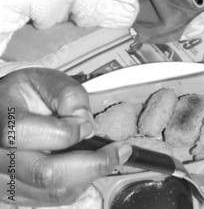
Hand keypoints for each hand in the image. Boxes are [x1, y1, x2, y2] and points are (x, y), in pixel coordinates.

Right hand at [0, 67, 130, 205]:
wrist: (3, 112)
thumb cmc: (24, 94)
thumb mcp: (45, 79)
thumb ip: (68, 94)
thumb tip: (85, 124)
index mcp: (2, 119)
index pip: (26, 132)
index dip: (64, 132)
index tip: (86, 125)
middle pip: (44, 173)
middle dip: (91, 164)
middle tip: (120, 151)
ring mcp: (4, 180)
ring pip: (51, 192)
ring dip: (88, 176)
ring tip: (109, 157)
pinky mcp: (15, 195)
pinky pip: (51, 200)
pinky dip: (76, 185)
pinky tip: (88, 167)